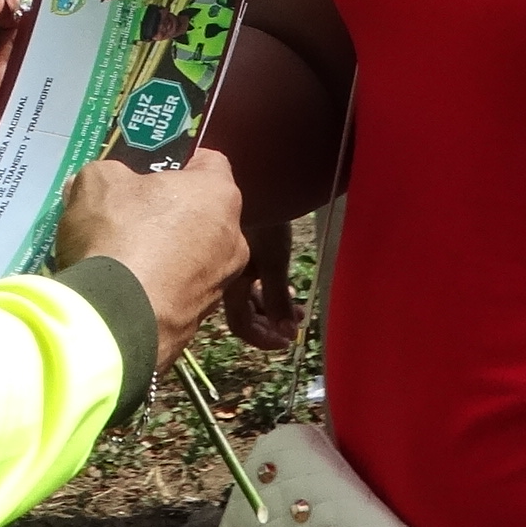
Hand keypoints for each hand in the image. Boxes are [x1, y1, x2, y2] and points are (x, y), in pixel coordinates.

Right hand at [54, 148, 246, 367]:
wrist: (114, 321)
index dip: (178, 162)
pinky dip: (159, 286)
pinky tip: (126, 289)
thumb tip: (105, 183)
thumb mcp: (98, 181)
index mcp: (219, 194)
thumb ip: (108, 174)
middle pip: (202, 212)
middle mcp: (233, 238)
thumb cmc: (118, 235)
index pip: (210, 162)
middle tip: (131, 215)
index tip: (149, 173)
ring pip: (193, 255)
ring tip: (123, 257)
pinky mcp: (202, 321)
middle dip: (170, 211)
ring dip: (165, 253)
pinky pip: (179, 290)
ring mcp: (222, 284)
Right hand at [223, 210, 303, 354]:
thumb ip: (278, 300)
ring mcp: (234, 262)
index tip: (287, 342)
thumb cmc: (264, 224)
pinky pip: (253, 277)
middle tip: (297, 323)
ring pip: (251, 294)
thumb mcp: (273, 263)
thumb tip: (288, 334)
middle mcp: (227, 276)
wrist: (256, 184)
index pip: (241, 326)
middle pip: (246, 311)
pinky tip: (286, 282)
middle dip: (272, 321)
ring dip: (273, 303)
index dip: (263, 339)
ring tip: (297, 302)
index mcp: (230, 285)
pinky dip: (270, 285)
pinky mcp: (243, 248)